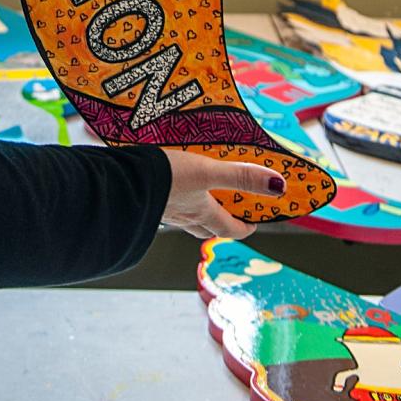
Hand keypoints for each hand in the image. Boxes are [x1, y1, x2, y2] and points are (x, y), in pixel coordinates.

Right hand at [160, 150, 286, 239]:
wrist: (121, 181)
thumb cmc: (165, 178)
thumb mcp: (207, 171)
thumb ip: (240, 176)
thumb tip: (279, 186)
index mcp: (203, 213)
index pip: (230, 228)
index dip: (244, 227)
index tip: (254, 223)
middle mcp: (185, 216)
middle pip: (209, 224)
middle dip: (222, 219)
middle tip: (231, 207)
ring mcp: (165, 209)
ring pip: (187, 215)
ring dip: (198, 208)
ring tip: (201, 192)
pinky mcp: (148, 198)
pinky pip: (168, 203)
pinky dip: (175, 197)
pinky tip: (170, 183)